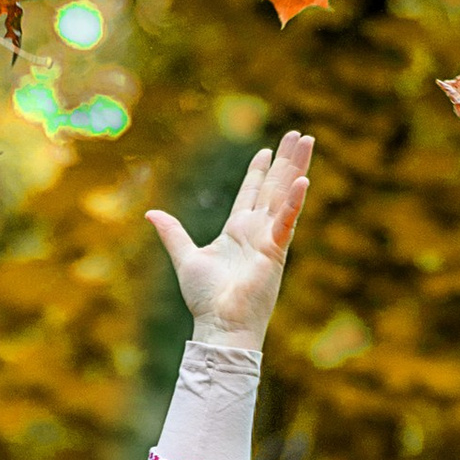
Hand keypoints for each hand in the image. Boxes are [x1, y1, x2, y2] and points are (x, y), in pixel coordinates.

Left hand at [146, 129, 314, 349]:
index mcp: (237, 231)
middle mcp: (257, 231)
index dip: (259, 171)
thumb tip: (152, 214)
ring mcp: (269, 239)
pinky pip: (286, 222)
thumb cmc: (206, 299)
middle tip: (298, 134)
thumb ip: (172, 233)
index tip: (266, 150)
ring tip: (307, 141)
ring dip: (297, 168)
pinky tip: (303, 181)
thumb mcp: (185, 257)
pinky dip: (294, 202)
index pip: (252, 193)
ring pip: (285, 195)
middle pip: (274, 187)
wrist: (219, 324)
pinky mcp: (275, 251)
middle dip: (286, 160)